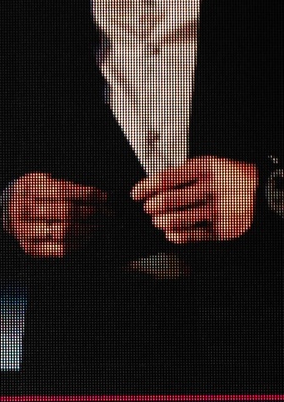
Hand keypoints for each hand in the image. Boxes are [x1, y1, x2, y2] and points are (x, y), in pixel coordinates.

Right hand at [4, 173, 108, 257]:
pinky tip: (86, 237)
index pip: (63, 191)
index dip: (87, 194)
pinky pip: (59, 249)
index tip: (103, 196)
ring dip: (87, 228)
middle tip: (106, 212)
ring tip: (98, 224)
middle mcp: (23, 211)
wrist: (5, 213)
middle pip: (66, 212)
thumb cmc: (29, 194)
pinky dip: (78, 243)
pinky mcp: (30, 248)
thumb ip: (60, 183)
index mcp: (27, 190)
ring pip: (64, 232)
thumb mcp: (39, 180)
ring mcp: (25, 232)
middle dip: (91, 211)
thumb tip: (94, 193)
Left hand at [132, 157, 258, 244]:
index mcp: (206, 168)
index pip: (166, 179)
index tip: (136, 194)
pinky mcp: (222, 228)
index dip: (145, 188)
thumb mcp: (210, 166)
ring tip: (158, 220)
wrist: (265, 191)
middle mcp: (212, 188)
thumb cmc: (231, 178)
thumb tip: (151, 187)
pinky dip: (175, 235)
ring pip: (176, 220)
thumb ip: (184, 174)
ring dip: (160, 221)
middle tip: (150, 208)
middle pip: (168, 201)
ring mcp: (218, 209)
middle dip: (151, 207)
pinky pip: (190, 235)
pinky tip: (171, 231)